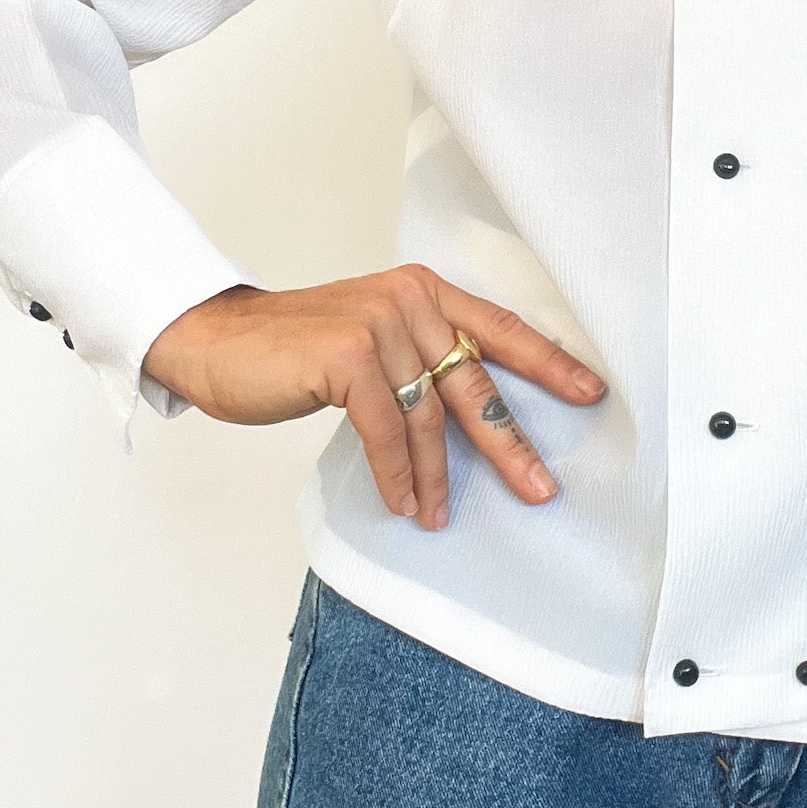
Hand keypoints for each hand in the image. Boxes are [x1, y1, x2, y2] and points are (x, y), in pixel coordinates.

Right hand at [143, 266, 606, 528]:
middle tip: (538, 487)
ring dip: (437, 476)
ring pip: (429, 416)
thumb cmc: (292, 349)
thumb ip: (417, 360)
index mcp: (422, 291)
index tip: (591, 394)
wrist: (214, 338)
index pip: (498, 327)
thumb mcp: (369, 340)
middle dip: (508, 442)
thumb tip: (468, 419)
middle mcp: (408, 300)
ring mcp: (379, 325)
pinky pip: (388, 430)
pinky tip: (403, 503)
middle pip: (475, 380)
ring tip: (438, 516)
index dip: (548, 362)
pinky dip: (397, 474)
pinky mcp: (348, 358)